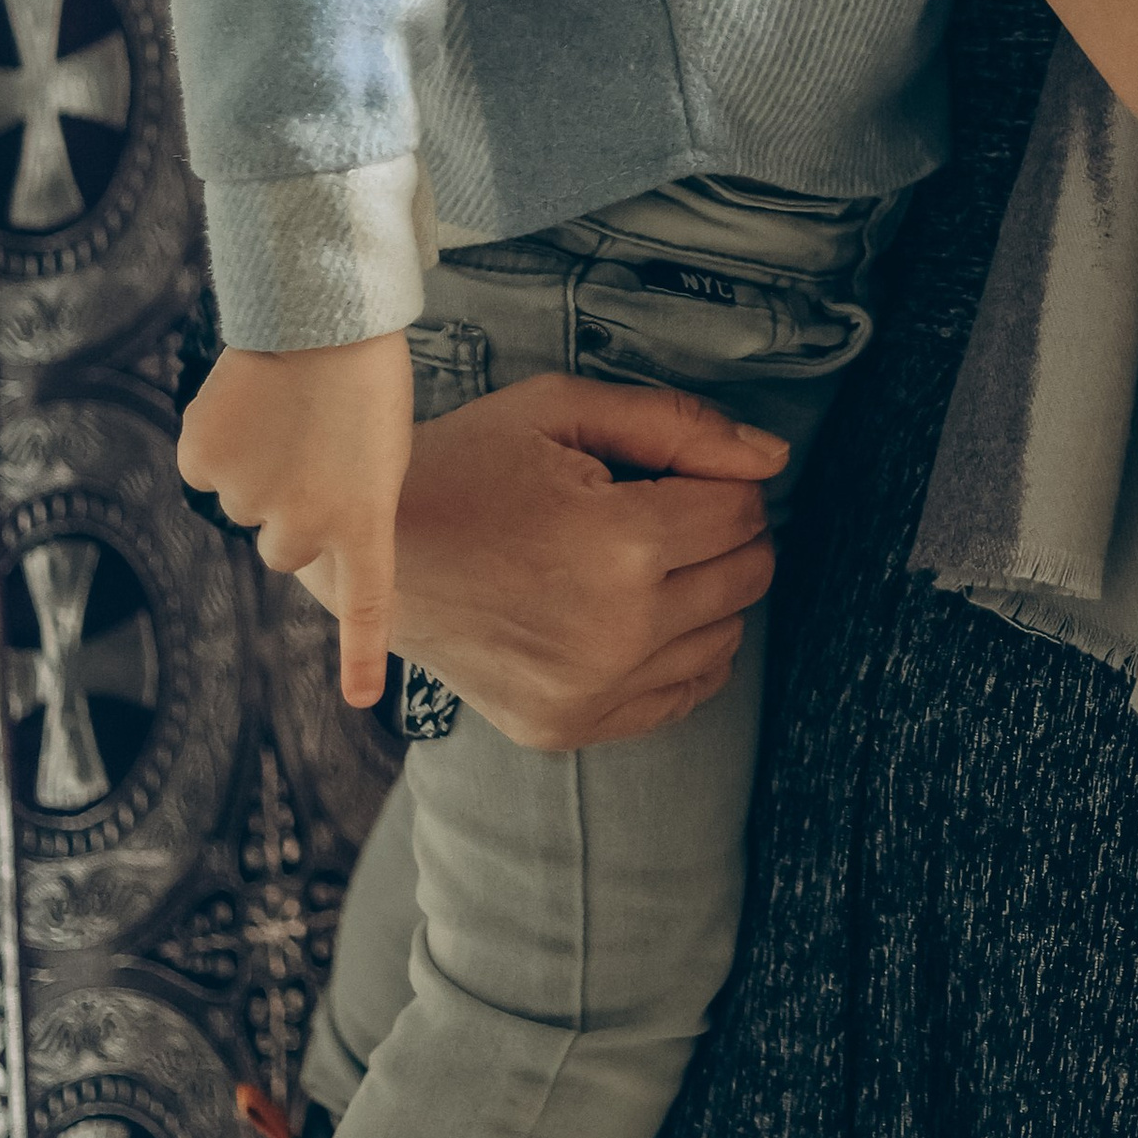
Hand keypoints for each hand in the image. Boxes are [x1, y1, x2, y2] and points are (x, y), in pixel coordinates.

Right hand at [179, 333, 413, 705]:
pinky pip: (205, 468)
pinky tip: (248, 403)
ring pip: (243, 504)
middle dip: (292, 512)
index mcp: (364, 520)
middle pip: (283, 548)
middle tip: (314, 452)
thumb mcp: (381, 452)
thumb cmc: (364, 375)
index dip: (360, 654)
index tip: (359, 700)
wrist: (321, 312)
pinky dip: (218, 442)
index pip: (365, 602)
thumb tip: (297, 540)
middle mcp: (305, 524)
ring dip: (258, 471)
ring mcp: (249, 498)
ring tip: (290, 415)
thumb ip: (347, 505)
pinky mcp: (204, 463)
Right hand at [392, 374, 786, 749]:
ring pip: (725, 637)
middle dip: (724, 532)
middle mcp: (614, 632)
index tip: (681, 471)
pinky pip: (681, 694)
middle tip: (665, 509)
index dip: (723, 479)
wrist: (365, 555)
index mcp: (618, 545)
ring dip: (706, 592)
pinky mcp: (568, 727)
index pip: (741, 511)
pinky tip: (636, 612)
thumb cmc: (463, 467)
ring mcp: (590, 692)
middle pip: (747, 575)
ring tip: (642, 559)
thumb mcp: (561, 411)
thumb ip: (677, 426)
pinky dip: (679, 651)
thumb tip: (771, 457)